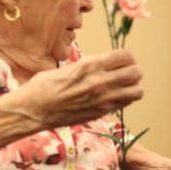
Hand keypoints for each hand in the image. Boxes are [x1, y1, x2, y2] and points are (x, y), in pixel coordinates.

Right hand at [9, 50, 142, 129]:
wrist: (34, 110)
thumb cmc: (44, 86)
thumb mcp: (68, 67)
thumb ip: (88, 65)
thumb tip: (101, 64)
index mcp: (90, 65)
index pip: (124, 56)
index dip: (126, 57)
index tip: (122, 59)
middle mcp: (100, 82)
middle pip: (135, 73)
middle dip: (133, 70)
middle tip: (125, 72)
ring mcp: (102, 100)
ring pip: (137, 91)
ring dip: (133, 86)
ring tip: (124, 85)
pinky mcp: (101, 113)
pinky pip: (125, 104)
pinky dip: (125, 98)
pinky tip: (115, 96)